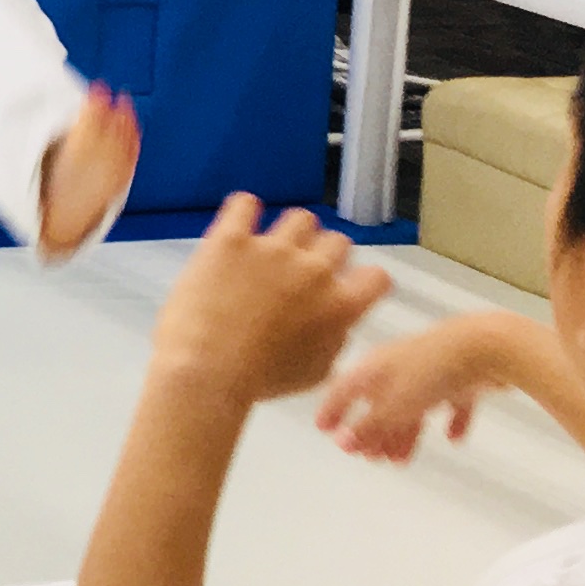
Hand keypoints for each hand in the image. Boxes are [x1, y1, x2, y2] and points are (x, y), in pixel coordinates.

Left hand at [145, 195, 393, 410]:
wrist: (208, 370)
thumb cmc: (260, 380)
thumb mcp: (315, 372)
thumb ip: (333, 340)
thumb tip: (336, 323)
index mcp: (340, 305)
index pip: (376, 276)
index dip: (363, 279)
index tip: (347, 282)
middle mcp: (314, 270)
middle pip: (336, 241)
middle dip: (322, 254)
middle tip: (301, 270)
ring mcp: (273, 250)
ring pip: (300, 218)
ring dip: (291, 231)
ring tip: (273, 245)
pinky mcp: (231, 240)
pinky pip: (244, 205)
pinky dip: (244, 209)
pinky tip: (241, 220)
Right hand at [316, 316, 500, 463]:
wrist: (488, 347)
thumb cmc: (432, 370)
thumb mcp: (396, 404)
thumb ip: (370, 426)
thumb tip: (341, 443)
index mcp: (376, 366)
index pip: (345, 388)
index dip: (332, 408)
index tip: (323, 428)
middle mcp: (399, 366)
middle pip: (380, 402)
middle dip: (373, 430)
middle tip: (369, 458)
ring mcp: (432, 372)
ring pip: (412, 407)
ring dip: (404, 434)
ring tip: (400, 460)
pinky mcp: (462, 379)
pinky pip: (452, 403)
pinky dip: (451, 421)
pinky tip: (454, 438)